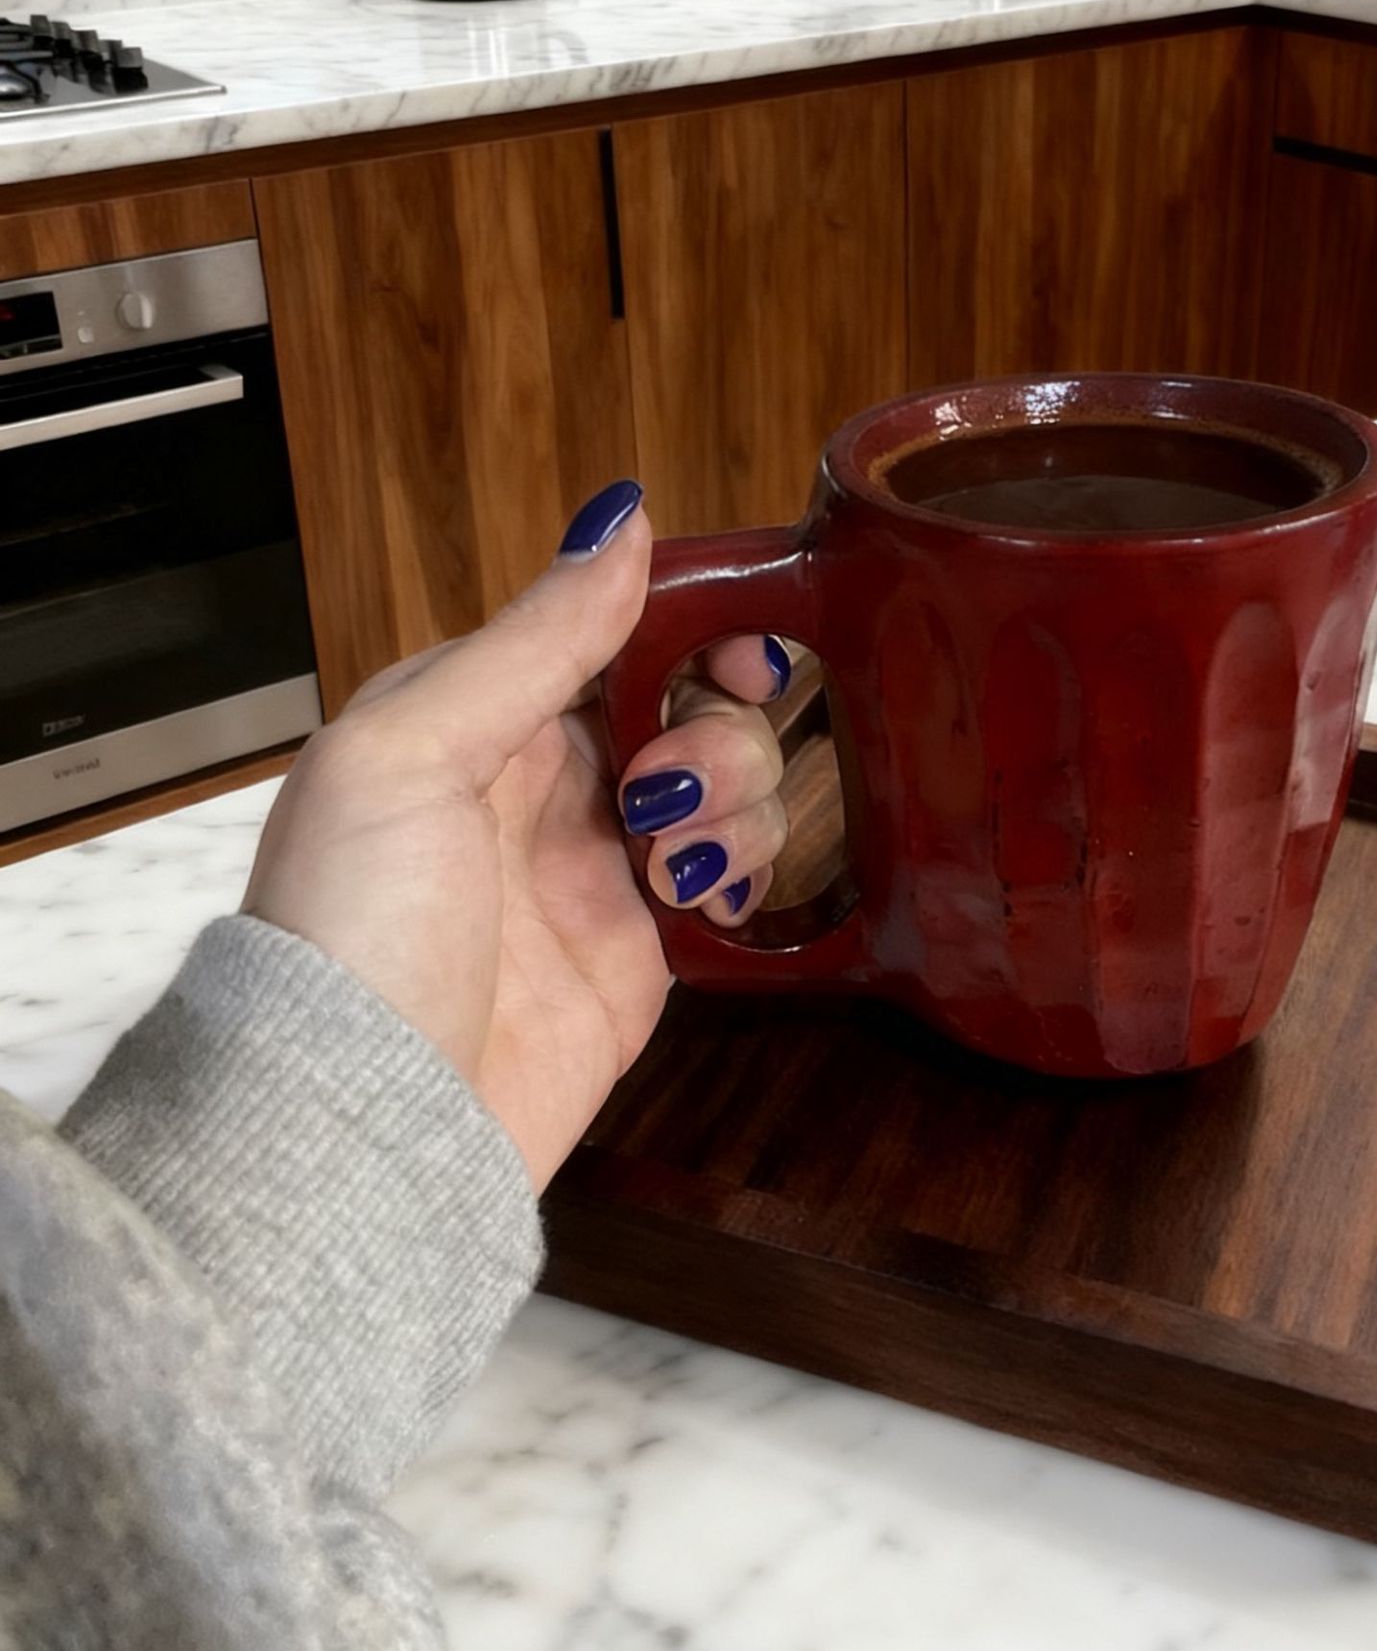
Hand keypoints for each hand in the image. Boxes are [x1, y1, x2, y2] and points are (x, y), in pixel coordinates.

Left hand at [242, 481, 789, 1189]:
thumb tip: (619, 521)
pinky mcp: (643, 953)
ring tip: (672, 860)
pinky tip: (702, 892)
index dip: (685, 628)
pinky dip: (739, 870)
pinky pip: (726, 878)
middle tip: (673, 784)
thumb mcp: (413, 754)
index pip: (604, 633)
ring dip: (731, 800)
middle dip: (711, 725)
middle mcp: (539, 783)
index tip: (741, 650)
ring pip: (721, 786)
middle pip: (682, 704)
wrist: (369, 1129)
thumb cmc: (360, 928)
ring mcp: (595, 869)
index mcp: (472, 716)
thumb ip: (530, 642)